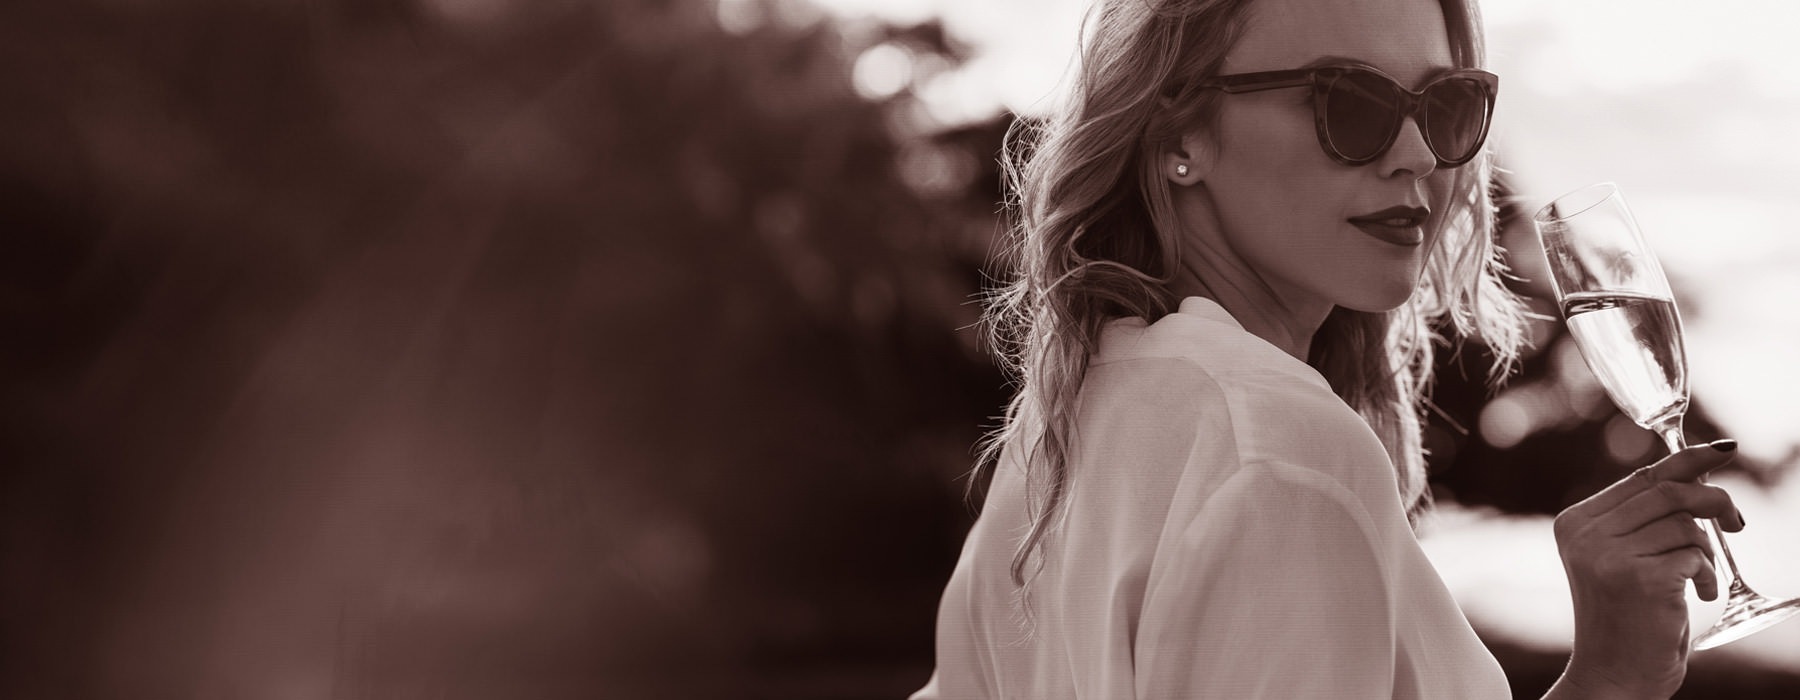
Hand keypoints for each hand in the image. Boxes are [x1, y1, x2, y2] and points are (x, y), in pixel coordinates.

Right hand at [1551, 439, 1744, 698]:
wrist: (1612, 676)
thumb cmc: (1626, 618)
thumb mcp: (1625, 559)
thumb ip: (1644, 518)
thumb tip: (1696, 468)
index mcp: (1575, 522)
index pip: (1641, 477)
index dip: (1687, 460)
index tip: (1724, 450)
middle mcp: (1585, 534)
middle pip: (1668, 491)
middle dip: (1715, 501)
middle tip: (1738, 523)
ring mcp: (1609, 556)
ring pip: (1686, 525)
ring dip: (1707, 552)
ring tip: (1701, 580)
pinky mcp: (1640, 578)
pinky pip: (1695, 555)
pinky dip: (1708, 575)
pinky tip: (1699, 596)